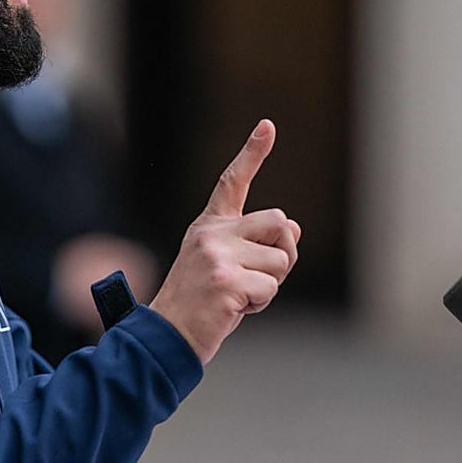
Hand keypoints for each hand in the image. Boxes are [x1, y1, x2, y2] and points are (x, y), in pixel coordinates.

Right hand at [148, 120, 300, 364]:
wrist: (166, 336)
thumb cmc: (199, 305)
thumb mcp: (226, 267)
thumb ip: (255, 246)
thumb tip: (295, 227)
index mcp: (209, 226)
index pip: (233, 182)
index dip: (252, 152)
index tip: (267, 126)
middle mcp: (212, 233)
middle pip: (280, 223)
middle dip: (282, 254)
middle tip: (255, 279)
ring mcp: (217, 255)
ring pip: (281, 260)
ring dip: (271, 285)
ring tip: (238, 297)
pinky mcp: (225, 281)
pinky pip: (270, 288)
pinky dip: (260, 304)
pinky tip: (234, 310)